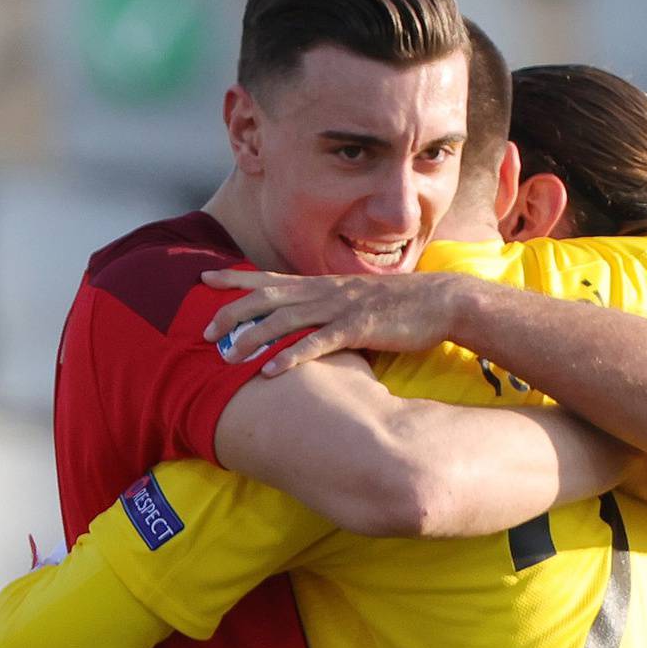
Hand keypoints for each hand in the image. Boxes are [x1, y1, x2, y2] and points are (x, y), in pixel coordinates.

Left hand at [200, 269, 475, 374]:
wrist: (443, 301)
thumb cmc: (404, 307)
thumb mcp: (361, 303)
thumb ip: (334, 311)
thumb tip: (314, 325)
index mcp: (324, 286)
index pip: (270, 278)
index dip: (235, 278)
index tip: (203, 276)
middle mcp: (326, 291)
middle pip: (267, 297)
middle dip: (232, 312)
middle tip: (203, 331)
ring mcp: (341, 308)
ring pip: (284, 319)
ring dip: (252, 336)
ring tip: (226, 355)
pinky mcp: (358, 328)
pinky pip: (316, 342)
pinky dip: (290, 356)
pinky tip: (269, 371)